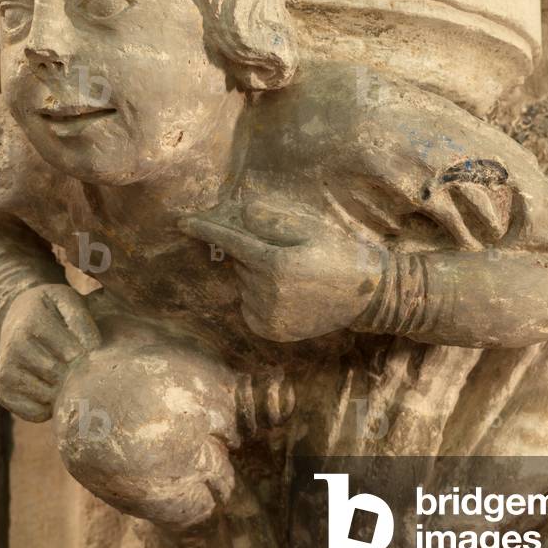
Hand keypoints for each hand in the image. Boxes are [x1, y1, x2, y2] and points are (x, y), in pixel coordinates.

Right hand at [0, 284, 101, 421]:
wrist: (15, 316)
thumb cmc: (50, 310)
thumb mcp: (66, 300)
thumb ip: (82, 319)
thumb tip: (91, 348)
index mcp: (32, 325)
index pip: (72, 354)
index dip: (86, 357)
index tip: (90, 351)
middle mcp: (13, 350)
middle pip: (59, 376)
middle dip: (76, 375)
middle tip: (81, 367)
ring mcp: (5, 374)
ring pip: (48, 397)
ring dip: (64, 392)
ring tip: (66, 375)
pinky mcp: (2, 393)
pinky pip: (36, 413)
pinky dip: (50, 407)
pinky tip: (52, 388)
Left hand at [179, 200, 383, 341]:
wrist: (364, 295)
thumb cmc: (337, 253)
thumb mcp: (309, 228)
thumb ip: (271, 220)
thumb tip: (238, 216)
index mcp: (276, 264)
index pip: (231, 242)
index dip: (206, 229)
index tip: (183, 222)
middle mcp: (267, 293)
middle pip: (239, 263)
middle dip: (250, 253)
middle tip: (283, 252)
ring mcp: (268, 316)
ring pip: (243, 284)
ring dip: (256, 275)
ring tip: (291, 276)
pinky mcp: (270, 331)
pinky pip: (248, 305)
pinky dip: (257, 296)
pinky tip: (285, 293)